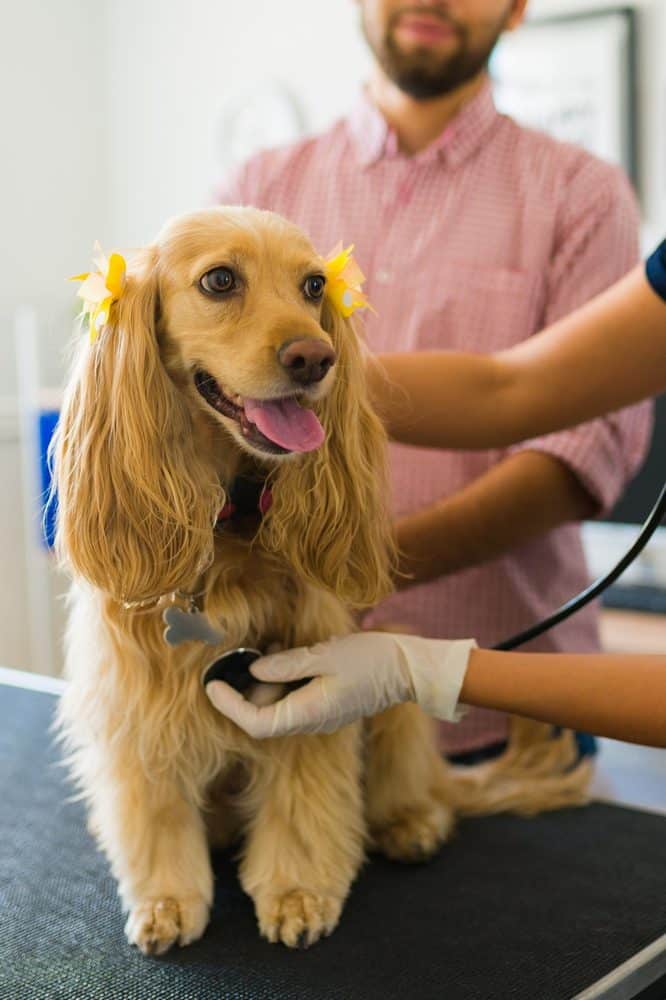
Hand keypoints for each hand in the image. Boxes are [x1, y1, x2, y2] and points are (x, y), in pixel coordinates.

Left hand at [205, 631, 475, 738]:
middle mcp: (310, 722)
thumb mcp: (324, 655)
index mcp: (308, 714)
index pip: (256, 724)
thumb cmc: (371, 660)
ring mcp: (318, 715)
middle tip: (244, 653)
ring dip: (266, 679)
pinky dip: (283, 678)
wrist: (408, 669)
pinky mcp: (325, 704)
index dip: (229, 707)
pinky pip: (293, 697)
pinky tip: (287, 650)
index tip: (211, 685)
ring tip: (271, 645)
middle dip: (247, 688)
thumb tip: (253, 670)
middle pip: (263, 716)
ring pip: (277, 705)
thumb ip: (286, 665)